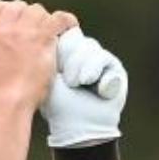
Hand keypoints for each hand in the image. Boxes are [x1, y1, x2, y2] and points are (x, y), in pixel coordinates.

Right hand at [0, 0, 77, 113]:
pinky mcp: (43, 37)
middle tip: (33, 32)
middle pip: (19, 6)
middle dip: (27, 17)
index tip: (15, 22)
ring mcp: (25, 31)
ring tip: (48, 36)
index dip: (8, 12)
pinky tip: (68, 28)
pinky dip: (66, 22)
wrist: (8, 101)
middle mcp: (5, 27)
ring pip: (38, 10)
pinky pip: (59, 18)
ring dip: (44, 21)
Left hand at [42, 30, 128, 146]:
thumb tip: (43, 32)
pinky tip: (90, 83)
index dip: (59, 46)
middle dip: (70, 59)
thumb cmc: (59, 106)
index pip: (64, 36)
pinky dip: (95, 70)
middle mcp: (84, 55)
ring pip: (90, 48)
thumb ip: (47, 55)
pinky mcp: (115, 69)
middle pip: (77, 40)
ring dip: (81, 67)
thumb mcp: (48, 78)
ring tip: (76, 83)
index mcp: (67, 55)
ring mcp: (100, 61)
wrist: (78, 127)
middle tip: (67, 79)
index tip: (55, 64)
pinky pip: (104, 58)